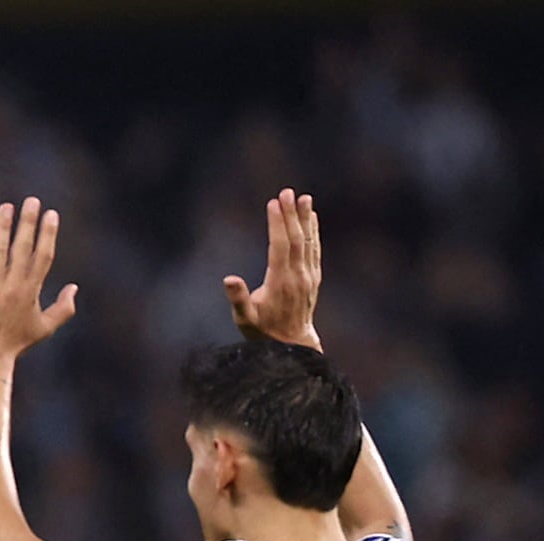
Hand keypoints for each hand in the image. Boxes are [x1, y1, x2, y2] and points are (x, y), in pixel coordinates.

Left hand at [0, 197, 77, 374]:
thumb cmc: (16, 344)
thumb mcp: (44, 329)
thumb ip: (63, 308)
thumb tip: (75, 287)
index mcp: (31, 291)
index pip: (43, 256)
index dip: (48, 234)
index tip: (51, 214)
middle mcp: (13, 286)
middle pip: (23, 248)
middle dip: (28, 223)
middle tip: (32, 201)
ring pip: (0, 252)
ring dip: (3, 227)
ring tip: (7, 207)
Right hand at [223, 189, 322, 350]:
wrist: (292, 345)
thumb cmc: (263, 331)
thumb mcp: (244, 319)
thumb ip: (237, 299)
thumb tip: (228, 279)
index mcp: (280, 282)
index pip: (280, 246)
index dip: (277, 224)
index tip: (273, 204)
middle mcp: (298, 277)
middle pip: (296, 239)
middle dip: (291, 214)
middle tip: (286, 192)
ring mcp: (308, 277)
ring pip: (308, 242)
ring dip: (305, 219)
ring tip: (303, 198)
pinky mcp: (314, 278)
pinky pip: (314, 250)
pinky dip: (313, 232)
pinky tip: (312, 217)